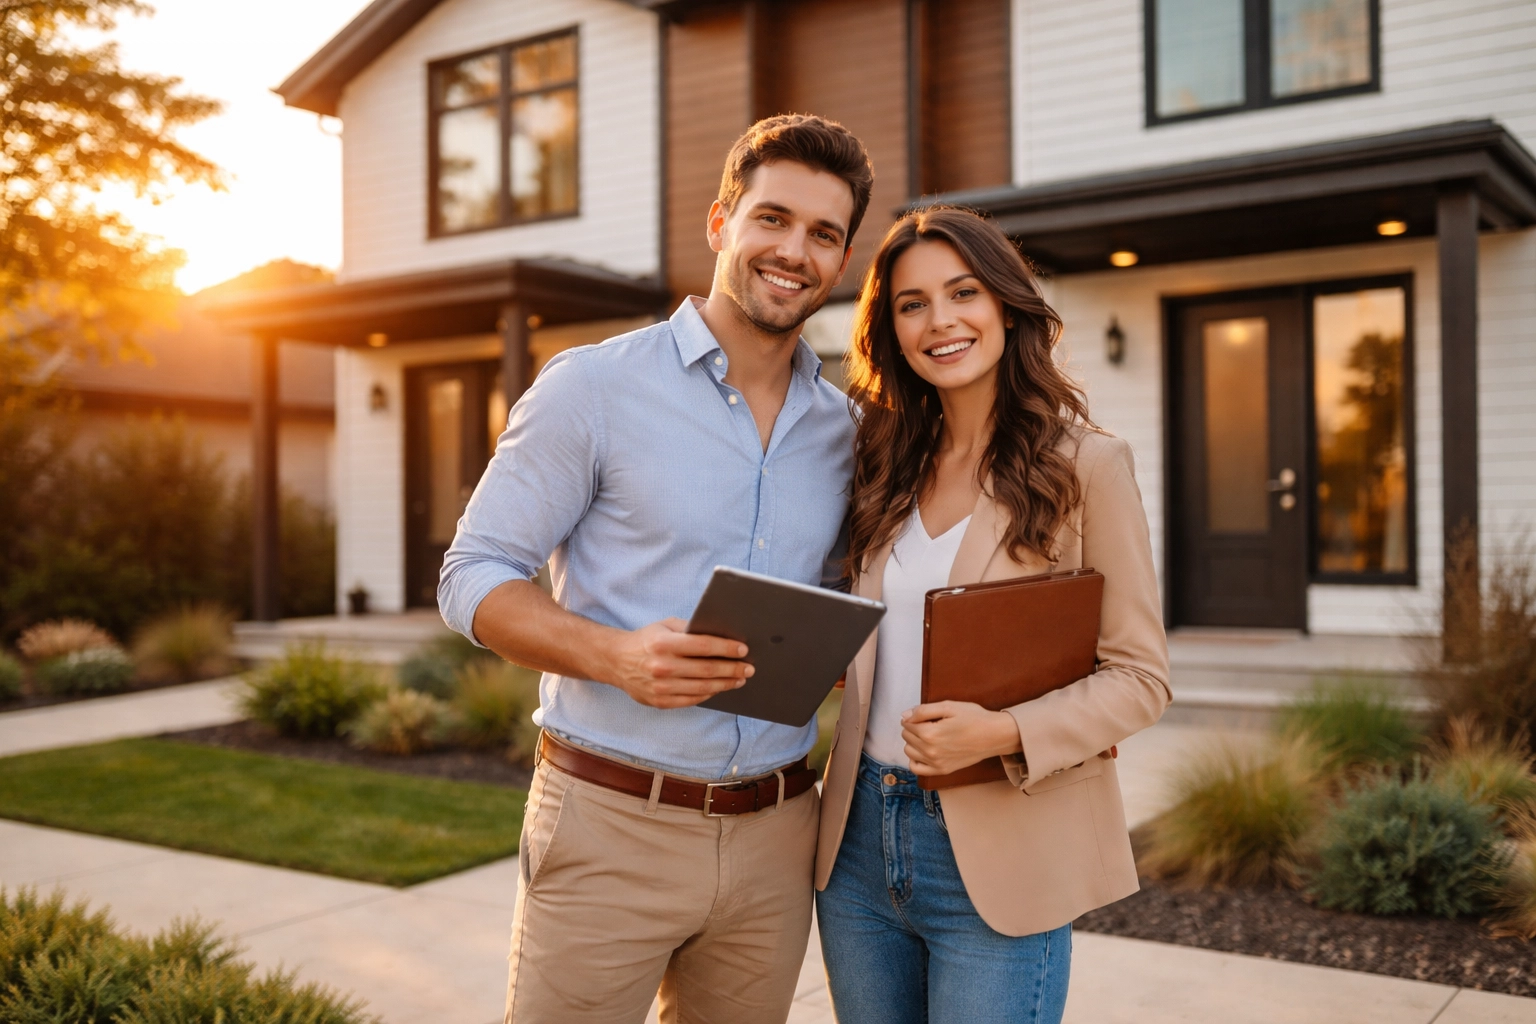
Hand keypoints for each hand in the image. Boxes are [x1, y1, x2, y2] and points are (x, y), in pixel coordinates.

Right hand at [600, 618, 751, 708]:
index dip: (726, 648)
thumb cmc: (647, 640)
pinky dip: (709, 693)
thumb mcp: (665, 626)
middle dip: (732, 669)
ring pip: (702, 687)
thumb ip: (690, 629)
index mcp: (664, 643)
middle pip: (707, 669)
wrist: (617, 661)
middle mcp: (662, 666)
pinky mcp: (660, 701)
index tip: (743, 650)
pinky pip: (692, 699)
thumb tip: (721, 635)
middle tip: (748, 668)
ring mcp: (661, 687)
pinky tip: (719, 688)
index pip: (703, 646)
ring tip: (739, 679)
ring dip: (725, 683)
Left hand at [901, 701, 1021, 775]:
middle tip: (931, 723)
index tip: (927, 715)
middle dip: (914, 728)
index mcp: (930, 733)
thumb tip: (904, 715)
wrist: (994, 736)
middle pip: (906, 736)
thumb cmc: (974, 718)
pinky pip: (917, 768)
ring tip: (929, 735)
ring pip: (908, 751)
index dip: (914, 716)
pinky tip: (924, 751)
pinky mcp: (942, 771)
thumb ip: (923, 710)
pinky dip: (915, 759)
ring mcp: (936, 763)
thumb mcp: (949, 706)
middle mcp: (930, 751)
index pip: (907, 723)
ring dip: (913, 742)